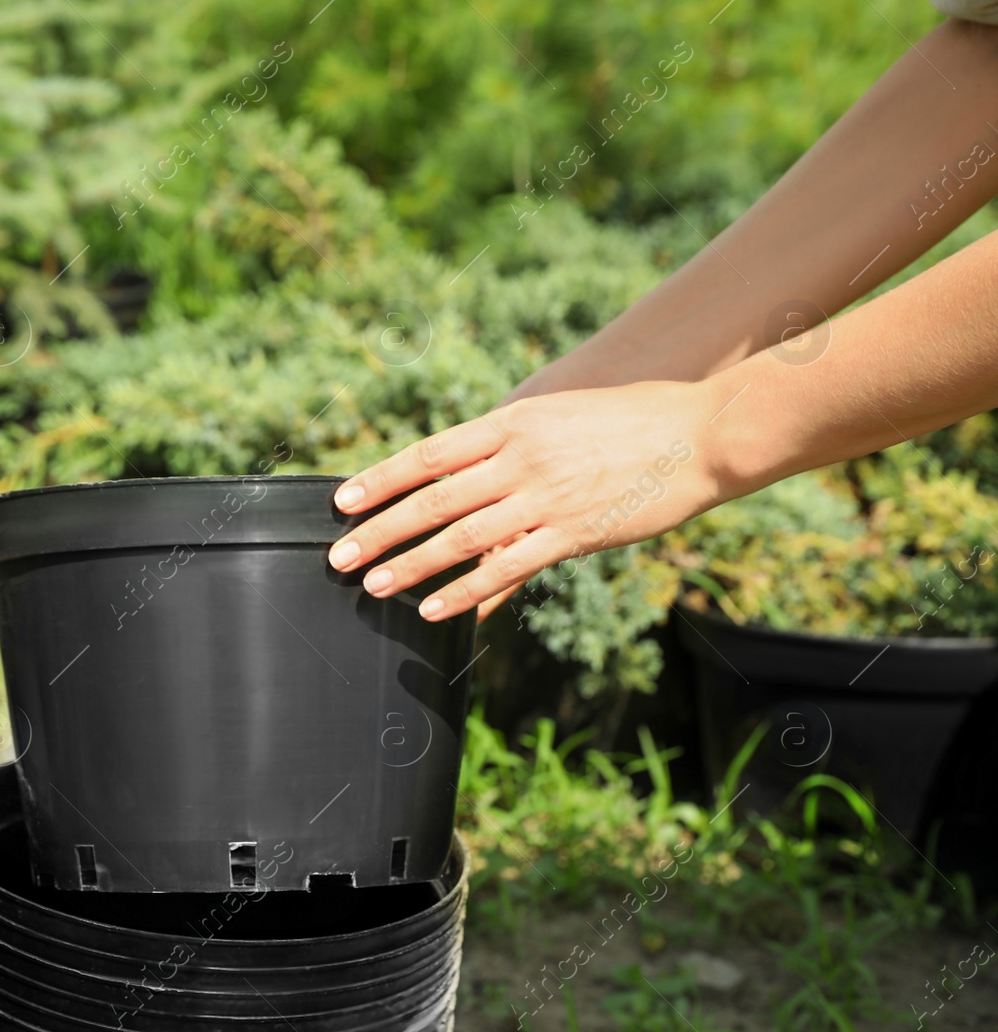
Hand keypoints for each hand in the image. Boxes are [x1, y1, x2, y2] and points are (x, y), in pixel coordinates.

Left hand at [327, 380, 727, 621]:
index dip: (380, 479)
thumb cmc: (629, 421)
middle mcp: (519, 459)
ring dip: (410, 563)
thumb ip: (508, 442)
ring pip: (460, 536)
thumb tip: (465, 472)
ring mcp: (544, 497)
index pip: (429, 454)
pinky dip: (465, 590)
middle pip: (432, 498)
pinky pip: (506, 567)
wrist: (700, 434)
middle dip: (379, 529)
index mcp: (511, 423)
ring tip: (372, 585)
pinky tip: (433, 608)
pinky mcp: (571, 534)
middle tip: (338, 556)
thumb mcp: (557, 416)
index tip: (343, 500)